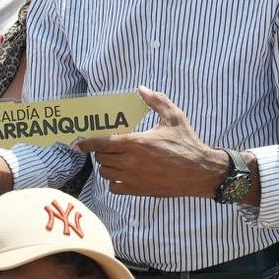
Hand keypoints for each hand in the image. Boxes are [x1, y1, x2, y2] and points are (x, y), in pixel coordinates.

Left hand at [74, 86, 221, 198]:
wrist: (200, 172)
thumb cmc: (187, 143)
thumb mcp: (174, 117)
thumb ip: (156, 101)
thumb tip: (141, 88)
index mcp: (137, 143)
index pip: (102, 143)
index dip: (87, 143)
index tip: (78, 143)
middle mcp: (131, 161)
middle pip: (101, 158)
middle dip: (101, 151)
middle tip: (109, 147)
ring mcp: (134, 178)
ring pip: (106, 173)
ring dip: (107, 165)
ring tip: (116, 159)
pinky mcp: (139, 190)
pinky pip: (115, 187)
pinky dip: (115, 181)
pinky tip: (123, 174)